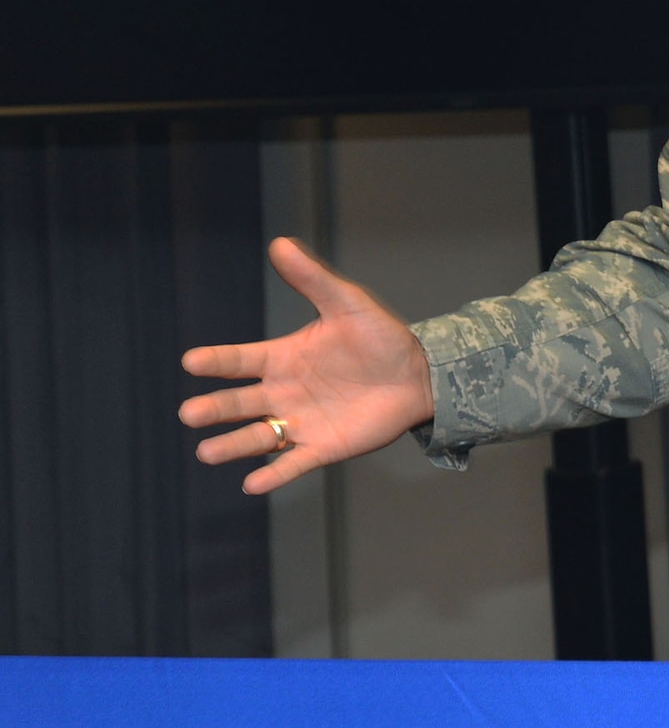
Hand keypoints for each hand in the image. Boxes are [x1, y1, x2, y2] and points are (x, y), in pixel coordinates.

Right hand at [179, 237, 435, 494]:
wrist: (419, 373)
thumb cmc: (380, 336)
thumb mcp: (347, 303)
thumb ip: (313, 279)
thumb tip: (279, 243)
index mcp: (282, 358)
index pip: (240, 361)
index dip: (216, 361)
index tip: (191, 361)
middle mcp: (283, 392)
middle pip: (239, 403)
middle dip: (214, 408)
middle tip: (190, 413)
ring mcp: (300, 422)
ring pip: (257, 436)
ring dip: (232, 445)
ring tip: (207, 452)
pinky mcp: (322, 447)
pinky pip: (293, 463)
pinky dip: (274, 474)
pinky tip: (253, 483)